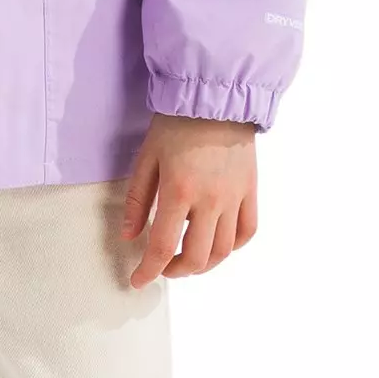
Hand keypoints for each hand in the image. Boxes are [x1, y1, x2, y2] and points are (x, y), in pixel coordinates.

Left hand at [119, 113, 258, 286]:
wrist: (216, 97)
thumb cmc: (176, 123)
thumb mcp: (147, 158)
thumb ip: (136, 199)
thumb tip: (128, 235)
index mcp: (178, 192)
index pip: (162, 247)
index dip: (148, 271)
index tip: (138, 280)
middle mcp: (210, 201)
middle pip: (196, 257)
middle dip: (175, 271)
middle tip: (162, 267)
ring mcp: (234, 198)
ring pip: (223, 250)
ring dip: (203, 264)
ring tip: (187, 259)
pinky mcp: (250, 191)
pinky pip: (247, 231)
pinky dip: (232, 246)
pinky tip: (217, 244)